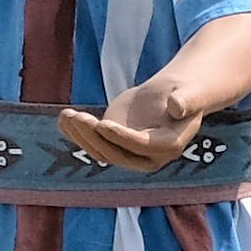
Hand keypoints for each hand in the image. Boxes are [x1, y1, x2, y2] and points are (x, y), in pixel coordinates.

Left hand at [55, 70, 207, 171]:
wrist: (172, 97)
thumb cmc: (183, 94)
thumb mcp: (188, 95)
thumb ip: (186, 102)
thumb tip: (177, 106)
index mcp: (168, 146)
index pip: (141, 146)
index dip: (121, 137)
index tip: (102, 123)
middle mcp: (148, 157)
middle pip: (116, 153)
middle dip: (94, 136)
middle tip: (78, 117)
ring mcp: (128, 153)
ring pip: (100, 151)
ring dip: (81, 135)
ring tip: (67, 115)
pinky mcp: (113, 144)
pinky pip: (92, 144)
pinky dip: (75, 133)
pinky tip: (63, 119)